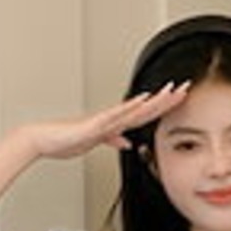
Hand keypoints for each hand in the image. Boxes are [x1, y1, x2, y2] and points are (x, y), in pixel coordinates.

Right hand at [24, 82, 189, 160]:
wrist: (45, 140)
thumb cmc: (66, 140)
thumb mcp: (95, 142)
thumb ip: (112, 140)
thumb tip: (126, 142)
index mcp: (114, 123)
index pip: (144, 114)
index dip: (163, 107)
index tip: (179, 100)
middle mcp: (112, 117)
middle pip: (145, 107)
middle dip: (166, 99)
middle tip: (186, 88)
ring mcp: (105, 119)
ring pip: (135, 108)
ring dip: (155, 100)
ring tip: (172, 91)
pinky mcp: (95, 124)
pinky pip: (116, 115)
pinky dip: (131, 108)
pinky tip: (143, 101)